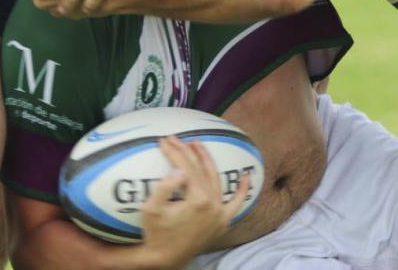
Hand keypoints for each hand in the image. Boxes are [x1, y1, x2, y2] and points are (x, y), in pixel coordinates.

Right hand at [137, 137, 251, 267]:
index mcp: (198, 199)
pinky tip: (246, 176)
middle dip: (187, 152)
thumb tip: (181, 169)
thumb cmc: (156, 233)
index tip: (164, 140)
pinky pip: (237, 204)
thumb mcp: (151, 209)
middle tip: (176, 139)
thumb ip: (165, 186)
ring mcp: (220, 213)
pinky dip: (243, 190)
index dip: (174, 152)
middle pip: (201, 170)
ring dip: (207, 161)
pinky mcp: (223, 222)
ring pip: (216, 179)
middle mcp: (214, 204)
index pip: (187, 167)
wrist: (165, 259)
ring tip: (196, 146)